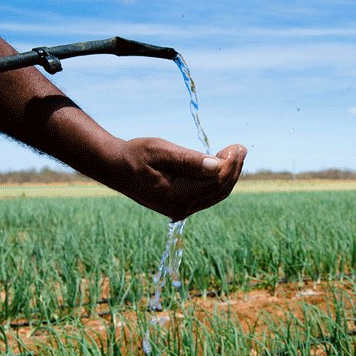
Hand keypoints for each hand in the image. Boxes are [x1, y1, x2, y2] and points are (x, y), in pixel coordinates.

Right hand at [109, 137, 246, 220]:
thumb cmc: (135, 154)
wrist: (116, 168)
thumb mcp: (160, 151)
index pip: (214, 183)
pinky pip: (208, 195)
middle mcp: (180, 208)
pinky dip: (218, 180)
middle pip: (219, 190)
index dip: (230, 165)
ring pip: (216, 194)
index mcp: (175, 196)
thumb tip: (217, 165)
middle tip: (240, 147)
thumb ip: (189, 160)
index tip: (237, 146)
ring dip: (228, 174)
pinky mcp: (182, 206)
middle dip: (233, 169)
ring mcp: (181, 210)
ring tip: (234, 153)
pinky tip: (221, 163)